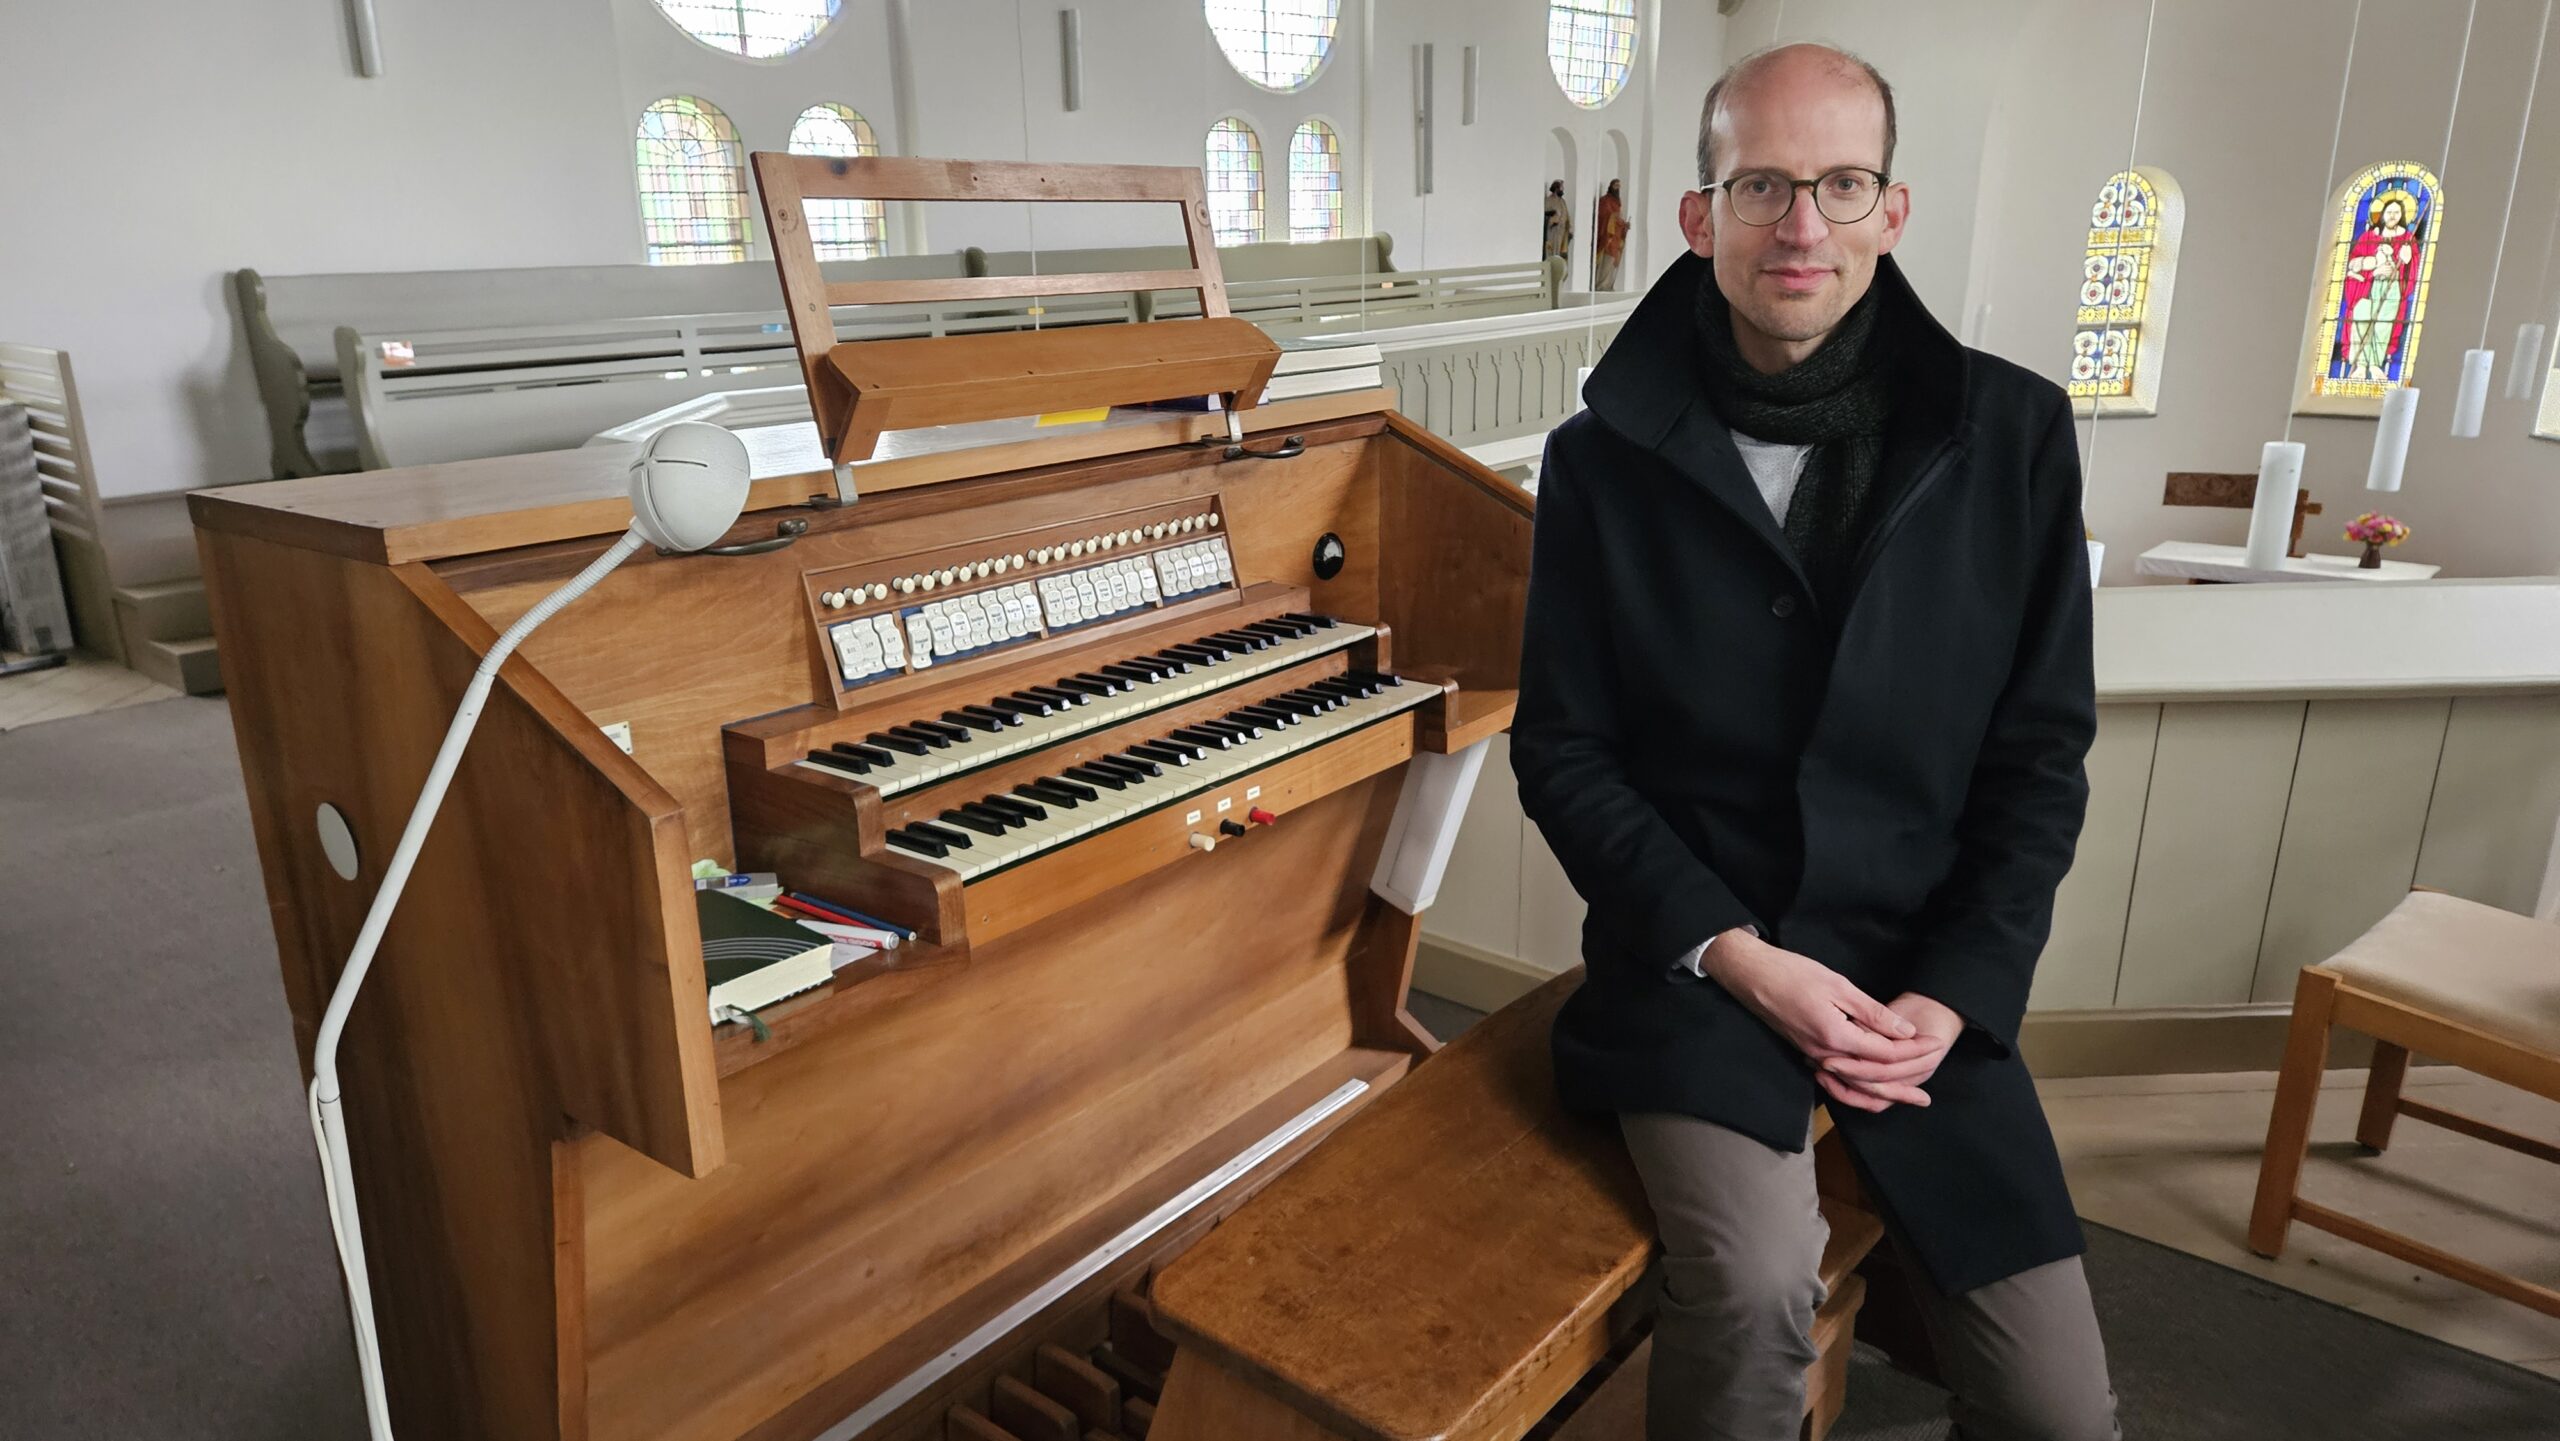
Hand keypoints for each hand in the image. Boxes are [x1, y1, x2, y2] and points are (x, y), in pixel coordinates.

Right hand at [1700, 932, 1940, 1110]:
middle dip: (1901, 1088)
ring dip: (1881, 1094)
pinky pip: (1837, 1080)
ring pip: (1853, 1085)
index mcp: (1835, 1036)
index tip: (1934, 1045)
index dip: (1913, 1050)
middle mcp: (1824, 1054)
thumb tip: (1905, 1032)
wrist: (1751, 976)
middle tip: (1926, 1099)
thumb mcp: (1838, 985)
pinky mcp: (1806, 1052)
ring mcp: (1813, 1056)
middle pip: (1871, 1080)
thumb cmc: (1792, 973)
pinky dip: (1857, 1089)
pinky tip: (1867, 1091)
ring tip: (1903, 1102)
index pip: (1884, 1053)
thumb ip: (1873, 1013)